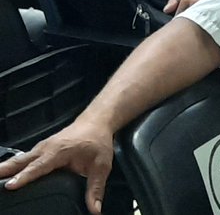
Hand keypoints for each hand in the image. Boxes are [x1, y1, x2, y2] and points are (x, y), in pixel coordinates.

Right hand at [0, 120, 114, 213]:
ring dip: (5, 169)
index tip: (11, 185)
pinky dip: (11, 166)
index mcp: (59, 152)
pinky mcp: (39, 150)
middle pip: (20, 162)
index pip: (38, 167)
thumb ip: (96, 188)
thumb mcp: (101, 166)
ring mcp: (40, 148)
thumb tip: (95, 209)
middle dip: (5, 171)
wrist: (96, 122)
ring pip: (18, 160)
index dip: (24, 177)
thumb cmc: (97, 141)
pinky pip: (22, 159)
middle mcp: (46, 148)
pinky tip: (4, 175)